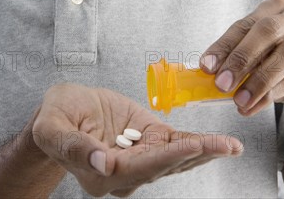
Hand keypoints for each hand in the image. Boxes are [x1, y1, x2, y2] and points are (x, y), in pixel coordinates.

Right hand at [32, 83, 242, 196]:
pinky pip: (173, 143)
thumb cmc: (55, 117)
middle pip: (165, 166)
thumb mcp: (53, 126)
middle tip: (226, 146)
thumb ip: (73, 146)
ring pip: (175, 158)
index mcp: (100, 172)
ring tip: (230, 145)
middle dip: (197, 155)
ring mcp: (138, 158)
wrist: (63, 111)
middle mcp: (124, 173)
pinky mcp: (147, 141)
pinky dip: (195, 143)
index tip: (190, 147)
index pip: (138, 167)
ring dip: (204, 151)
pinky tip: (217, 143)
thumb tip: (101, 163)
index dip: (166, 158)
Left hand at [200, 0, 283, 116]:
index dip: (224, 45)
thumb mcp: (261, 53)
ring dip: (258, 80)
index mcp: (277, 8)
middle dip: (241, 57)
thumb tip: (211, 71)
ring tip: (239, 100)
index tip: (207, 65)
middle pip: (267, 30)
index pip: (245, 24)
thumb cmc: (283, 61)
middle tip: (222, 83)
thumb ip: (239, 56)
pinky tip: (255, 105)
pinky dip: (272, 93)